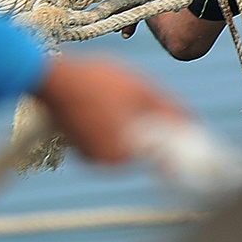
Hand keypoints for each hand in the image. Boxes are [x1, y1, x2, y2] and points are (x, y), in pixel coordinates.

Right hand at [30, 53, 186, 164]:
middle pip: (144, 145)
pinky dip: (110, 124)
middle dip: (148, 125)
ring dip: (128, 123)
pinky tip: (103, 103)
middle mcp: (109, 162)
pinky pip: (106, 139)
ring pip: (125, 141)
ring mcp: (92, 157)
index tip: (187, 129)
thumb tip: (191, 124)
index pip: (162, 151)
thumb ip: (167, 110)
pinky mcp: (80, 149)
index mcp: (126, 152)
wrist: (50, 79)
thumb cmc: (95, 81)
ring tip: (117, 97)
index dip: (175, 136)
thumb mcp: (139, 89)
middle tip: (141, 100)